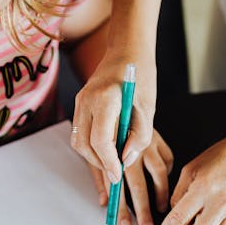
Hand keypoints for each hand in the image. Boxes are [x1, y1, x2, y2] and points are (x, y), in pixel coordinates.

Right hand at [71, 50, 156, 182]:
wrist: (128, 50)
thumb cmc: (141, 76)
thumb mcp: (147, 109)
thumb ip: (140, 137)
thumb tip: (126, 160)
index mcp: (104, 99)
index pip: (100, 140)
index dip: (109, 162)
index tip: (120, 174)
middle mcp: (85, 100)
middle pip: (83, 144)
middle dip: (100, 163)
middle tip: (117, 174)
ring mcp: (79, 102)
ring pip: (78, 141)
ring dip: (93, 156)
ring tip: (112, 163)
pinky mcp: (79, 104)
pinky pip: (79, 132)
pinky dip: (91, 146)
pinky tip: (106, 150)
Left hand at [88, 128, 173, 224]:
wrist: (117, 101)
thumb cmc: (103, 131)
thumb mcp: (95, 153)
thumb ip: (99, 178)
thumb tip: (104, 202)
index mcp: (113, 157)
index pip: (117, 188)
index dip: (120, 208)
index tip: (124, 223)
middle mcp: (131, 151)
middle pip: (138, 185)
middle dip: (142, 209)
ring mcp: (148, 145)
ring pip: (158, 174)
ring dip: (160, 195)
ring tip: (161, 209)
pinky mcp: (159, 140)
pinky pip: (168, 159)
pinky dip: (168, 172)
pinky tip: (166, 185)